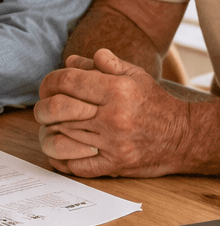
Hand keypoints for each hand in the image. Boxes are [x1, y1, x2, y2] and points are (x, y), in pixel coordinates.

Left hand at [35, 49, 194, 176]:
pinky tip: (60, 148)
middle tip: (42, 108)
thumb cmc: (154, 103)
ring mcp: (113, 143)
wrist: (184, 137)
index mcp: (116, 90)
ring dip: (50, 129)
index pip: (67, 81)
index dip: (50, 82)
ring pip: (61, 134)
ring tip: (50, 125)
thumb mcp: (134, 75)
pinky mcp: (114, 164)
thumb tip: (71, 61)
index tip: (48, 86)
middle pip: (58, 108)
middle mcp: (113, 116)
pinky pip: (74, 164)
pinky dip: (60, 158)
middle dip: (42, 107)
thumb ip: (103, 64)